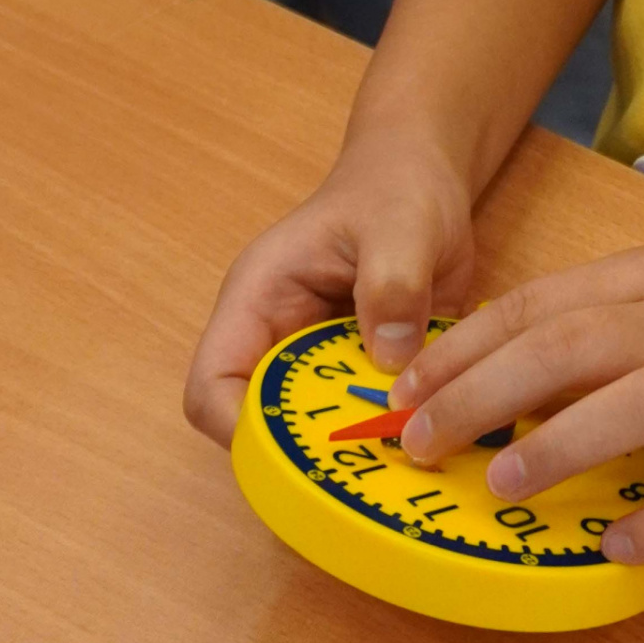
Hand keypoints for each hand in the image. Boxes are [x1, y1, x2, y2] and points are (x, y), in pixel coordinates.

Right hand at [183, 132, 479, 446]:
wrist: (424, 180)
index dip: (239, 429)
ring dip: (356, 449)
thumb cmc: (395, 189)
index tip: (298, 454)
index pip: (211, 386)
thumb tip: (390, 358)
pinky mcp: (361, 373)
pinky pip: (364, 420)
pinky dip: (392, 434)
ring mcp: (319, 362)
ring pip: (315, 432)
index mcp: (258, 302)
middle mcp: (277, 340)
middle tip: (367, 462)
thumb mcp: (400, 226)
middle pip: (261, 424)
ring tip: (406, 454)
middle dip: (308, 451)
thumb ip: (392, 284)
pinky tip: (432, 437)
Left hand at [386, 244, 643, 562]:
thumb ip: (588, 323)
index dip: (462, 351)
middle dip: (482, 395)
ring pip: (641, 404)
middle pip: (574, 348)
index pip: (540, 306)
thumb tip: (476, 374)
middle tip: (423, 442)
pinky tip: (614, 543)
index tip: (404, 394)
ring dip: (560, 444)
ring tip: (502, 484)